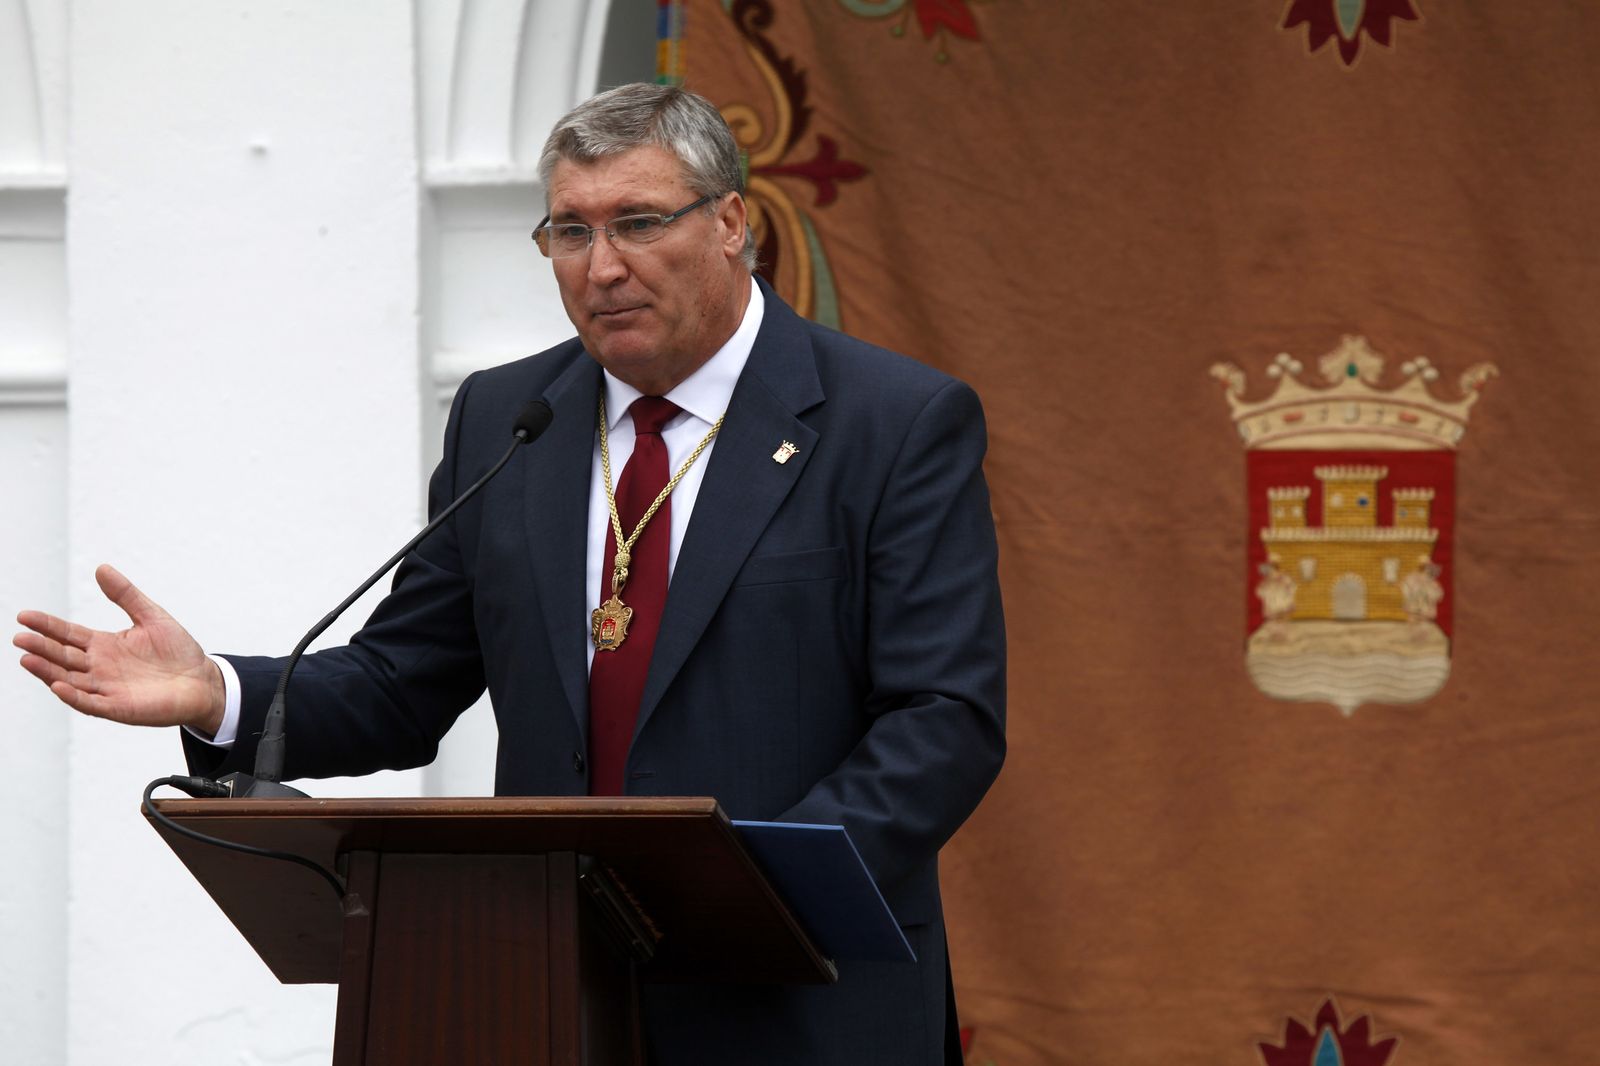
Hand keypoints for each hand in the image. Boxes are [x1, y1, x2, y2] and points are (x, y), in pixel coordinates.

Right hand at [13, 564, 225, 735]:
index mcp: (104, 646)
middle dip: (40, 647)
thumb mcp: (151, 616)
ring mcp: (107, 688)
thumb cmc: (178, 651)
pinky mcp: (119, 707)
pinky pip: (91, 703)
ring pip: (69, 680)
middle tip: (19, 637)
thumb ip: (126, 595)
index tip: (24, 616)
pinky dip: (74, 696)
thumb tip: (101, 568)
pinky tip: (58, 685)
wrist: (203, 681)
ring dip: (48, 671)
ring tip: (26, 659)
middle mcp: (100, 668)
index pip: (68, 634)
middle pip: (62, 656)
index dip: (47, 626)